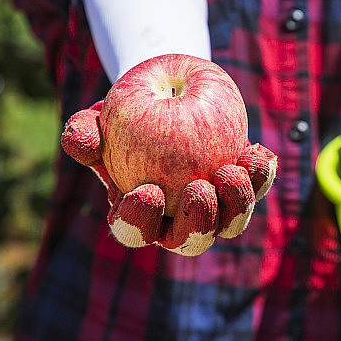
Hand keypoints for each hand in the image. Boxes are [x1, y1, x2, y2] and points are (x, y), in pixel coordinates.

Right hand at [61, 100, 276, 255]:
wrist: (167, 99)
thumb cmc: (124, 117)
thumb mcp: (98, 121)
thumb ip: (83, 134)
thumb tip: (79, 141)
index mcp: (138, 217)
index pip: (135, 231)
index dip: (139, 219)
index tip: (147, 191)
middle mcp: (179, 223)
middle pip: (190, 240)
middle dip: (198, 222)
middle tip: (199, 188)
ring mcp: (216, 210)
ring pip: (230, 222)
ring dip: (236, 202)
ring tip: (232, 171)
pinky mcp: (242, 188)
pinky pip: (256, 188)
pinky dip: (260, 174)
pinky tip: (258, 153)